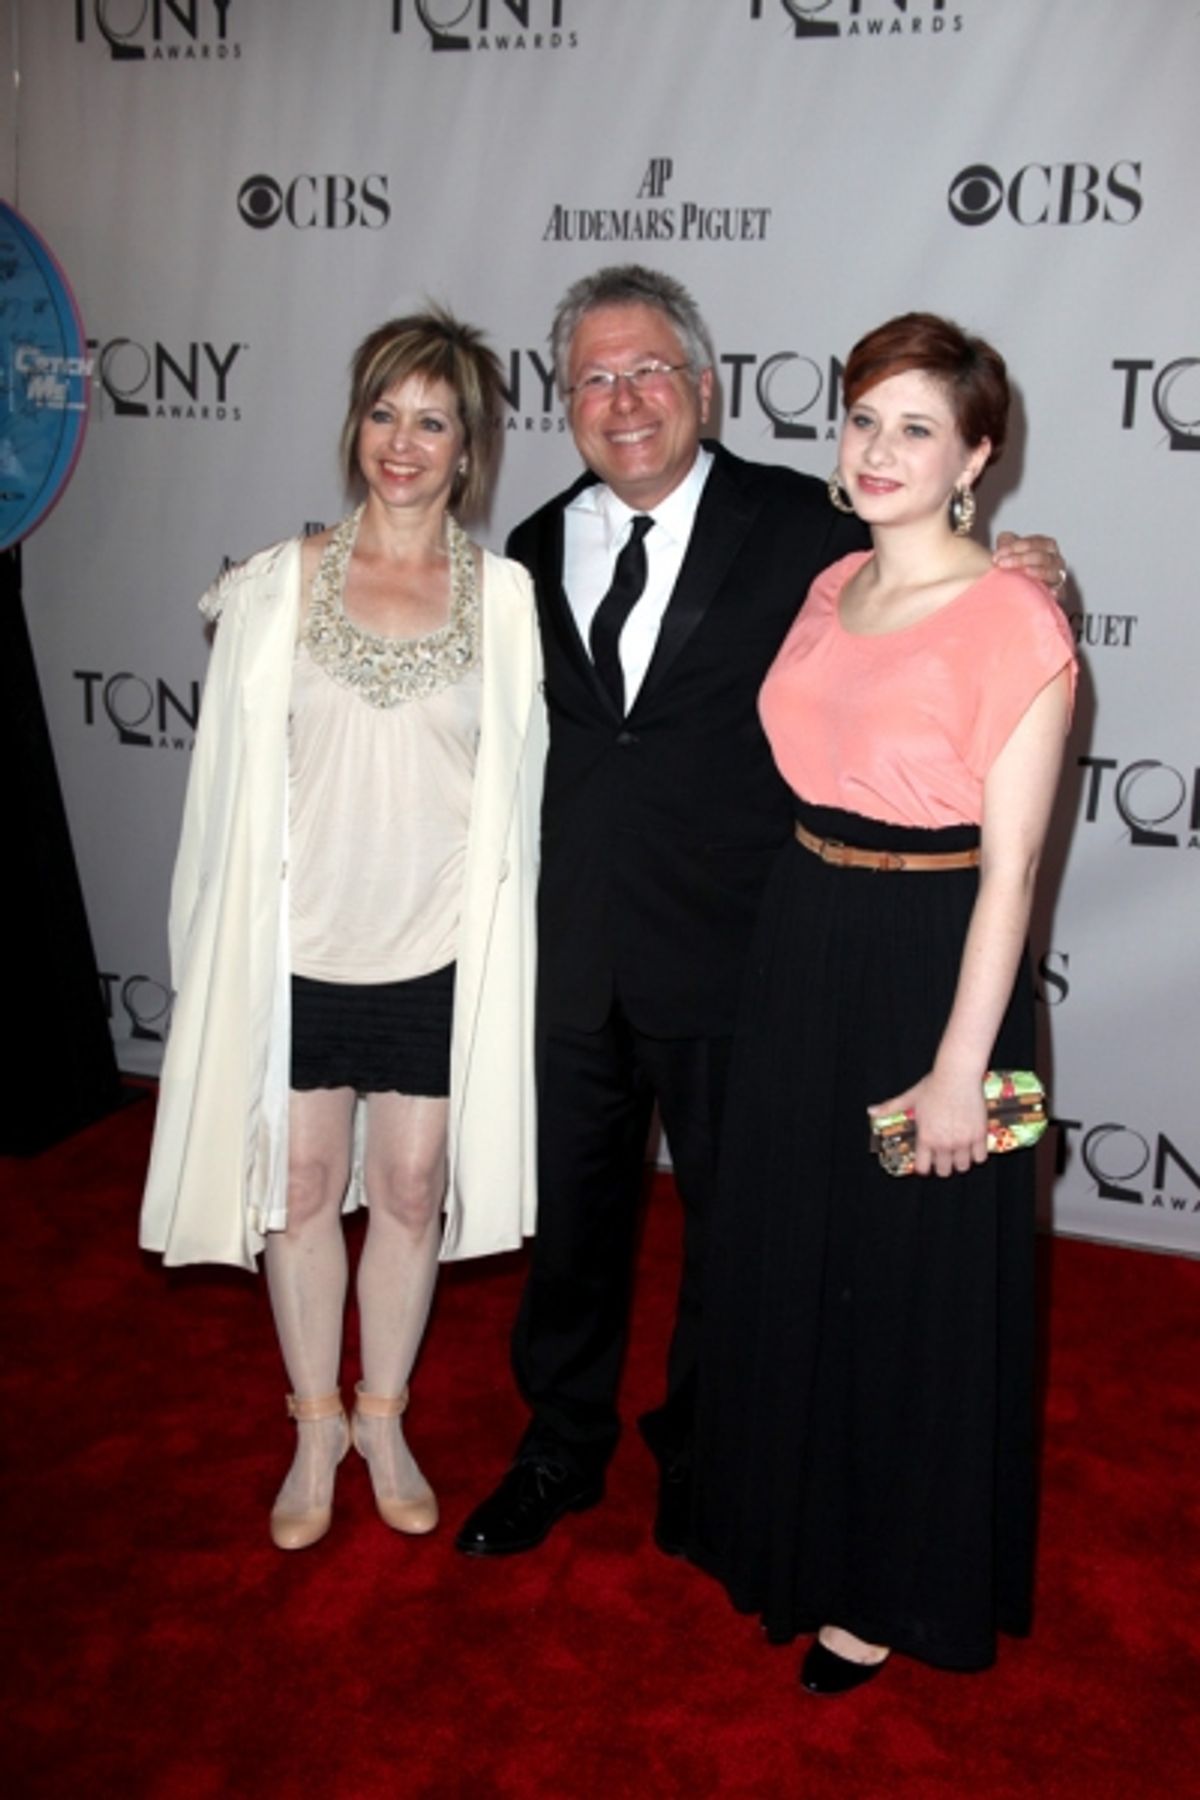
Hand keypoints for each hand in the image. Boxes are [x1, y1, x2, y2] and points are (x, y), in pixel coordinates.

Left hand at [869, 1071, 986, 1177]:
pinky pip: (980, 1157)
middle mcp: (943, 1143)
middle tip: (944, 1155)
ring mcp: (962, 1141)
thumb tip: (871, 1111)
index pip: (922, 1168)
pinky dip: (977, 1154)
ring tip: (959, 1150)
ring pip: (963, 1166)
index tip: (926, 1161)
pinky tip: (973, 1145)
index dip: (924, 1166)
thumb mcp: (910, 1098)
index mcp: (925, 1137)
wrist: (957, 1075)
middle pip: (944, 1171)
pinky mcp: (979, 1135)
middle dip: (943, 1165)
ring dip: (960, 1161)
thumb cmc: (933, 1085)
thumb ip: (891, 1108)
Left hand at [993, 531, 1066, 597]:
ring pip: (1051, 572)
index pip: (1034, 542)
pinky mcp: (1058, 592)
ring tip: (1024, 572)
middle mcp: (1055, 559)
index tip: (997, 555)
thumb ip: (1006, 542)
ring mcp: (1058, 576)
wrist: (1021, 590)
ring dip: (1037, 572)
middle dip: (1020, 559)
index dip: (1015, 547)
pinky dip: (1055, 590)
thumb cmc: (1016, 567)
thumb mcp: (1010, 551)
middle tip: (1001, 564)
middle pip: (1042, 556)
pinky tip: (1049, 591)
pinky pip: (1059, 590)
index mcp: (1047, 546)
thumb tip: (1003, 538)